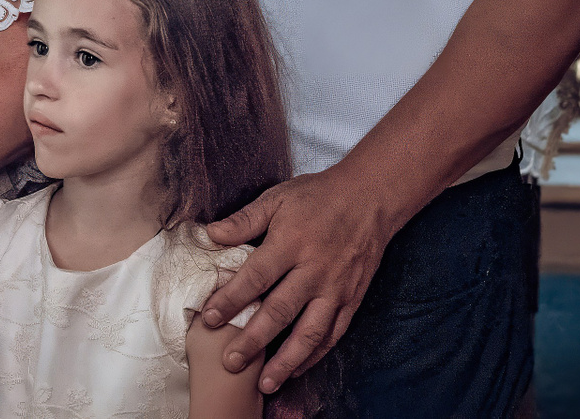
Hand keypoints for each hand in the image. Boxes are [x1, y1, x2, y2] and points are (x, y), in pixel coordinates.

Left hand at [200, 165, 396, 394]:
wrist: (370, 197)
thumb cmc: (318, 197)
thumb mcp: (278, 198)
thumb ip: (244, 220)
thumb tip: (210, 235)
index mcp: (291, 243)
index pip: (255, 277)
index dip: (231, 300)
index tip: (209, 318)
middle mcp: (314, 270)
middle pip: (280, 311)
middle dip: (253, 340)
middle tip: (230, 362)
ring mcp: (335, 288)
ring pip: (309, 332)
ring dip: (286, 360)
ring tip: (265, 382)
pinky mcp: (352, 299)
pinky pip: (333, 333)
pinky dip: (315, 354)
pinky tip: (297, 368)